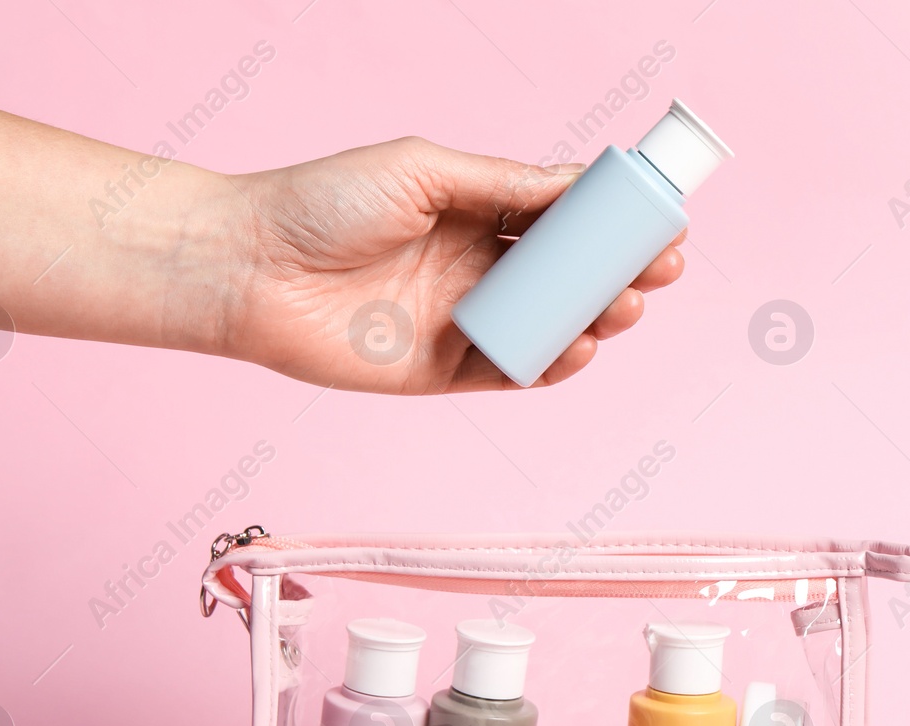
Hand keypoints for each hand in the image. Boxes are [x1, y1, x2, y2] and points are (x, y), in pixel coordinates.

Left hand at [221, 137, 686, 393]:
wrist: (251, 267)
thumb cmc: (324, 204)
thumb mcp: (425, 171)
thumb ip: (503, 183)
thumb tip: (578, 184)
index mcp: (475, 212)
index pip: (561, 220)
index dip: (612, 226)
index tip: (658, 224)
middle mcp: (476, 268)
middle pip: (569, 277)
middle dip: (620, 275)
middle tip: (656, 271)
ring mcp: (464, 321)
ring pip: (550, 327)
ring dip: (596, 320)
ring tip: (622, 306)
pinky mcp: (444, 371)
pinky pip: (512, 372)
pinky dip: (550, 365)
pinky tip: (576, 348)